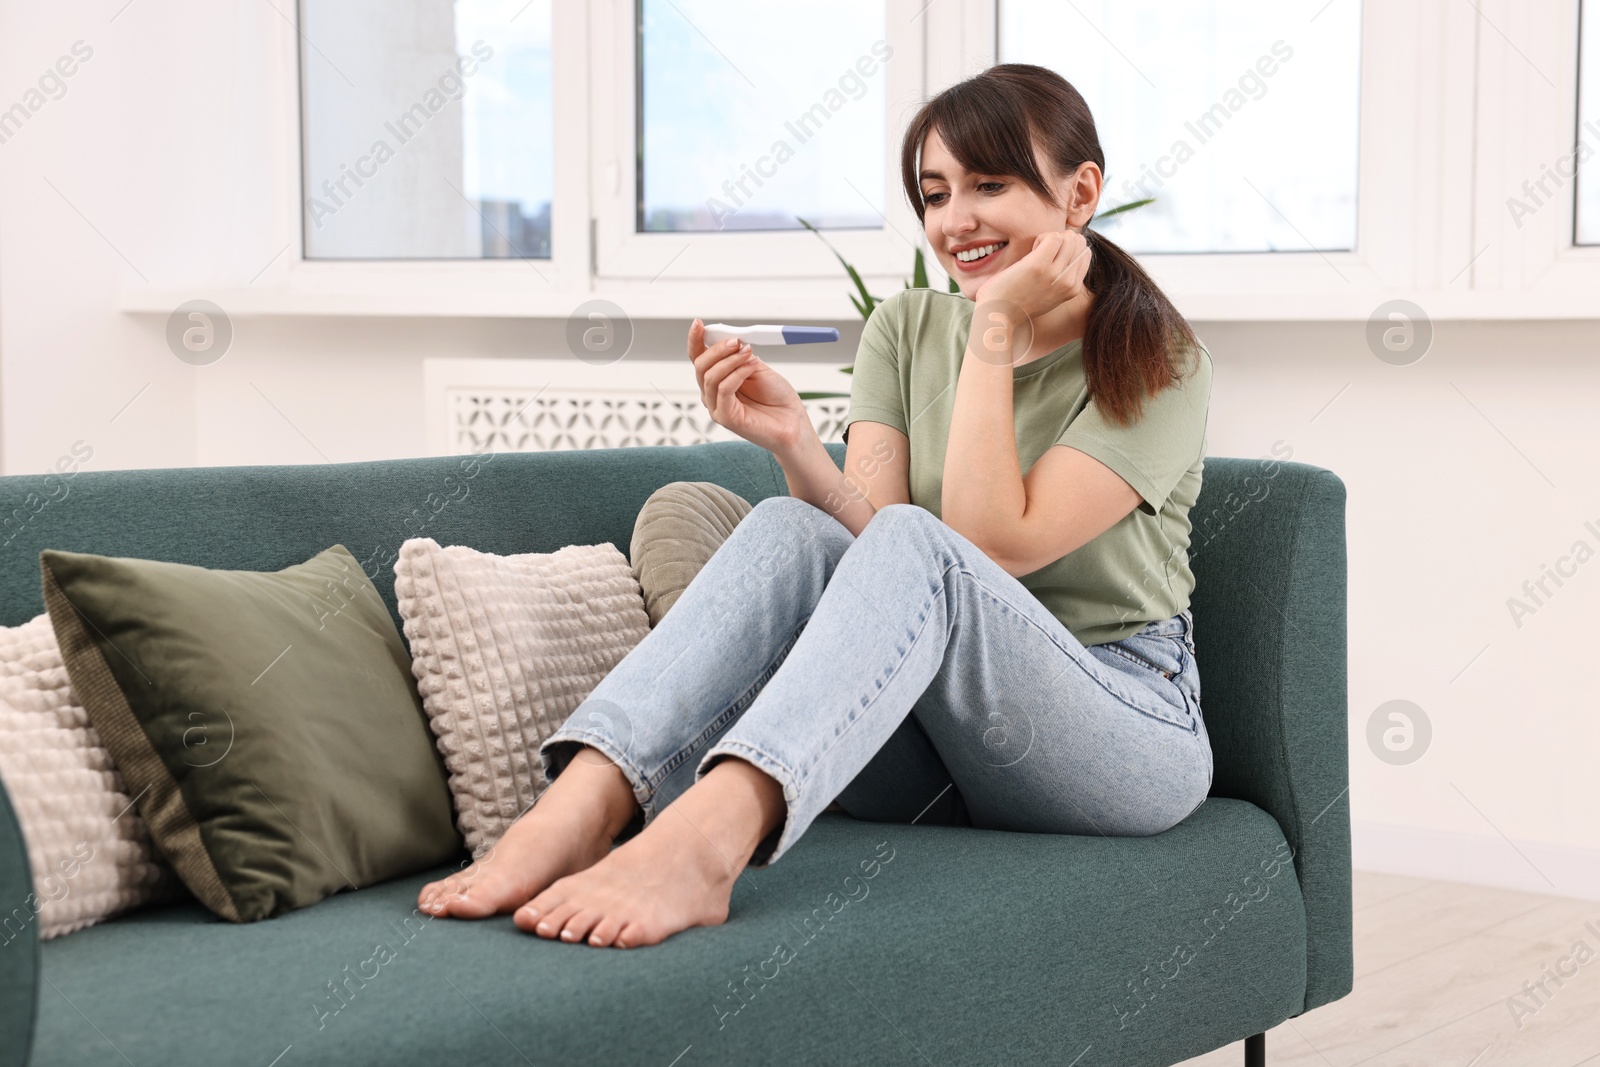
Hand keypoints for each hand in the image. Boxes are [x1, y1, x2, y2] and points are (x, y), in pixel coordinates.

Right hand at [686, 319, 811, 453]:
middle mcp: (713, 394)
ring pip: (710, 377)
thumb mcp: (756, 367)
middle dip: (717, 349)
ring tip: (749, 353)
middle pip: (700, 365)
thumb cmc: (776, 397)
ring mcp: (717, 407)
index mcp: (718, 379)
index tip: (698, 323)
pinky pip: (724, 389)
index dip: (695, 340)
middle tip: (736, 341)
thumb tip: (729, 339)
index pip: (698, 357)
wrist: (792, 422)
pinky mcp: (725, 418)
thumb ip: (740, 355)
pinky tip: (751, 367)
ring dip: (730, 360)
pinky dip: (737, 374)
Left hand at [973, 229, 1091, 323]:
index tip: (1052, 257)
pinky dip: (1041, 237)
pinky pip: (1053, 237)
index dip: (1069, 248)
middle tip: (1043, 251)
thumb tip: (1067, 249)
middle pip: (1079, 242)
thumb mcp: (1050, 294)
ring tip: (1036, 251)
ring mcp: (1054, 274)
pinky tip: (1031, 250)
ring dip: (1051, 238)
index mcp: (1073, 289)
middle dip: (1062, 240)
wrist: (999, 315)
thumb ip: (1062, 277)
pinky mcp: (1038, 265)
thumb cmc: (1019, 302)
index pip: (1085, 253)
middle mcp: (1068, 282)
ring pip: (1068, 238)